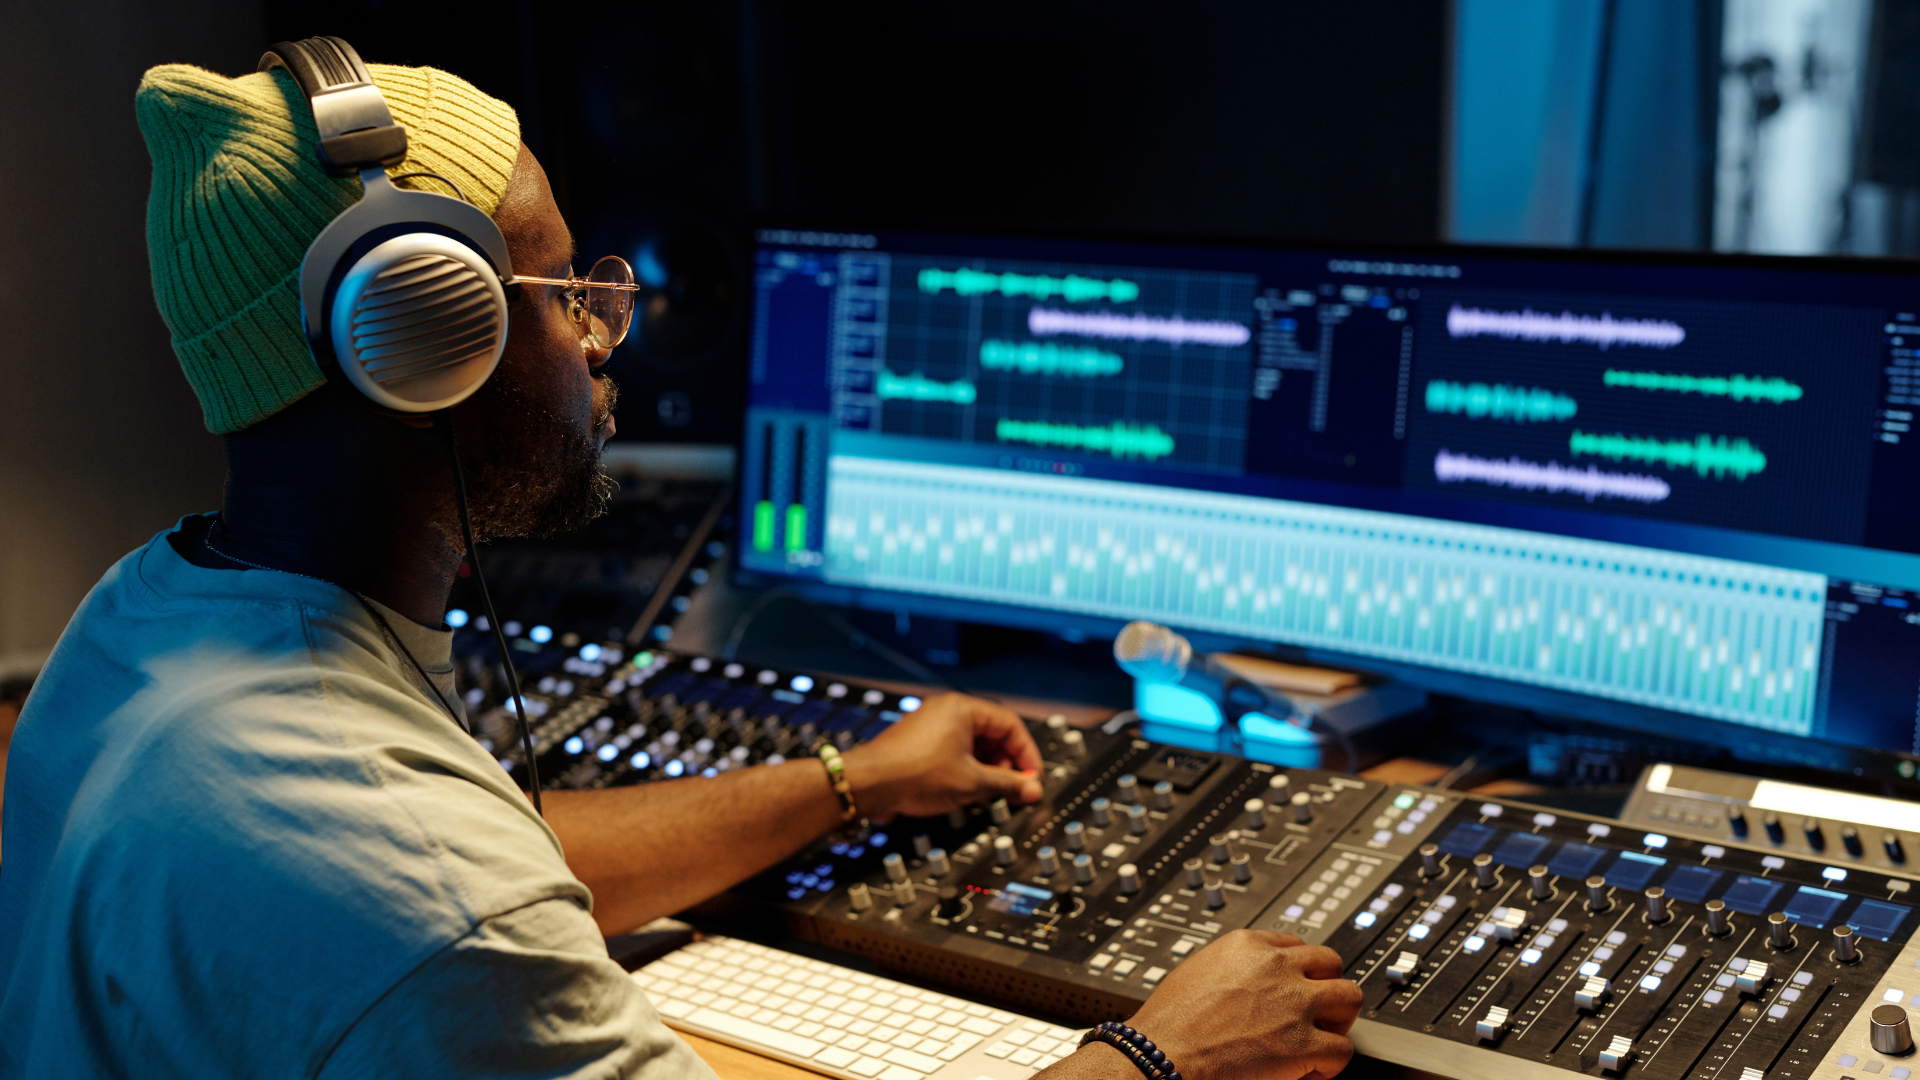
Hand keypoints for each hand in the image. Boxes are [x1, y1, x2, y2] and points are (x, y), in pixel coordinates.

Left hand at [841, 692, 1043, 820]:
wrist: (867, 785)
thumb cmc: (911, 775)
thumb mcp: (971, 782)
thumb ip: (1008, 784)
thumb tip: (1032, 789)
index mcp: (962, 708)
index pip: (1010, 724)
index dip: (1026, 754)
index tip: (1031, 778)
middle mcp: (946, 712)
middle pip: (993, 733)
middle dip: (1007, 763)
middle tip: (1014, 788)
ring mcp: (931, 727)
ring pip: (974, 745)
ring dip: (987, 768)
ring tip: (990, 792)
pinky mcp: (920, 744)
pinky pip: (955, 751)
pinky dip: (967, 769)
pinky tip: (967, 790)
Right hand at [1116, 930, 1361, 1079]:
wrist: (1160, 1055)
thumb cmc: (1168, 1023)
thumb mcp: (1198, 971)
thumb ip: (1232, 970)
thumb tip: (1246, 985)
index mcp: (1248, 945)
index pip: (1295, 944)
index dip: (1298, 972)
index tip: (1294, 988)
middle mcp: (1276, 966)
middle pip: (1331, 963)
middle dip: (1325, 988)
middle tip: (1313, 1012)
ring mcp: (1293, 1003)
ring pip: (1350, 997)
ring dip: (1338, 1020)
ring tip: (1319, 1038)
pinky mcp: (1302, 1043)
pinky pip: (1343, 1050)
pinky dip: (1329, 1064)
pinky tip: (1306, 1071)